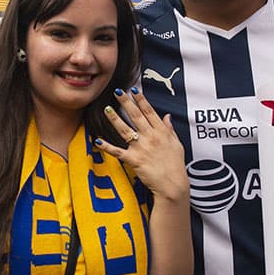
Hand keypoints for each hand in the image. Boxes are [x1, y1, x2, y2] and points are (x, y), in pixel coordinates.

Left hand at [95, 88, 187, 203]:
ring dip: (115, 119)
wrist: (172, 184)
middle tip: (117, 92)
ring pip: (125, 130)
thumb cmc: (176, 165)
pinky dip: (106, 146)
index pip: (149, 112)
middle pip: (136, 116)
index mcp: (161, 132)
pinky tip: (97, 140)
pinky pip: (117, 151)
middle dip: (126, 103)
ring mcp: (141, 148)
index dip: (141, 100)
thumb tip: (166, 116)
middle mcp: (151, 137)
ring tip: (106, 109)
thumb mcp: (177, 144)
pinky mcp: (134, 160)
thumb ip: (170, 129)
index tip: (134, 89)